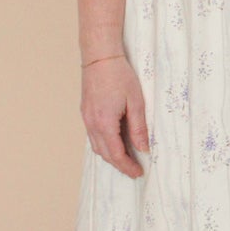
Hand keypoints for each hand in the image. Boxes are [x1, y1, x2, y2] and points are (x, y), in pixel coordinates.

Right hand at [81, 54, 149, 176]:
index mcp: (105, 123)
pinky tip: (114, 143)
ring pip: (97, 147)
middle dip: (119, 165)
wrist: (100, 57)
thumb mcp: (136, 102)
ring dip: (111, 156)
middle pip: (105, 154)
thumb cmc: (119, 75)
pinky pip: (93, 137)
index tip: (138, 172)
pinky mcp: (86, 113)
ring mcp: (86, 119)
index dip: (128, 166)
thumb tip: (143, 148)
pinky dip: (104, 145)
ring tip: (126, 160)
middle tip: (134, 171)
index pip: (116, 154)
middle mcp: (92, 124)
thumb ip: (139, 128)